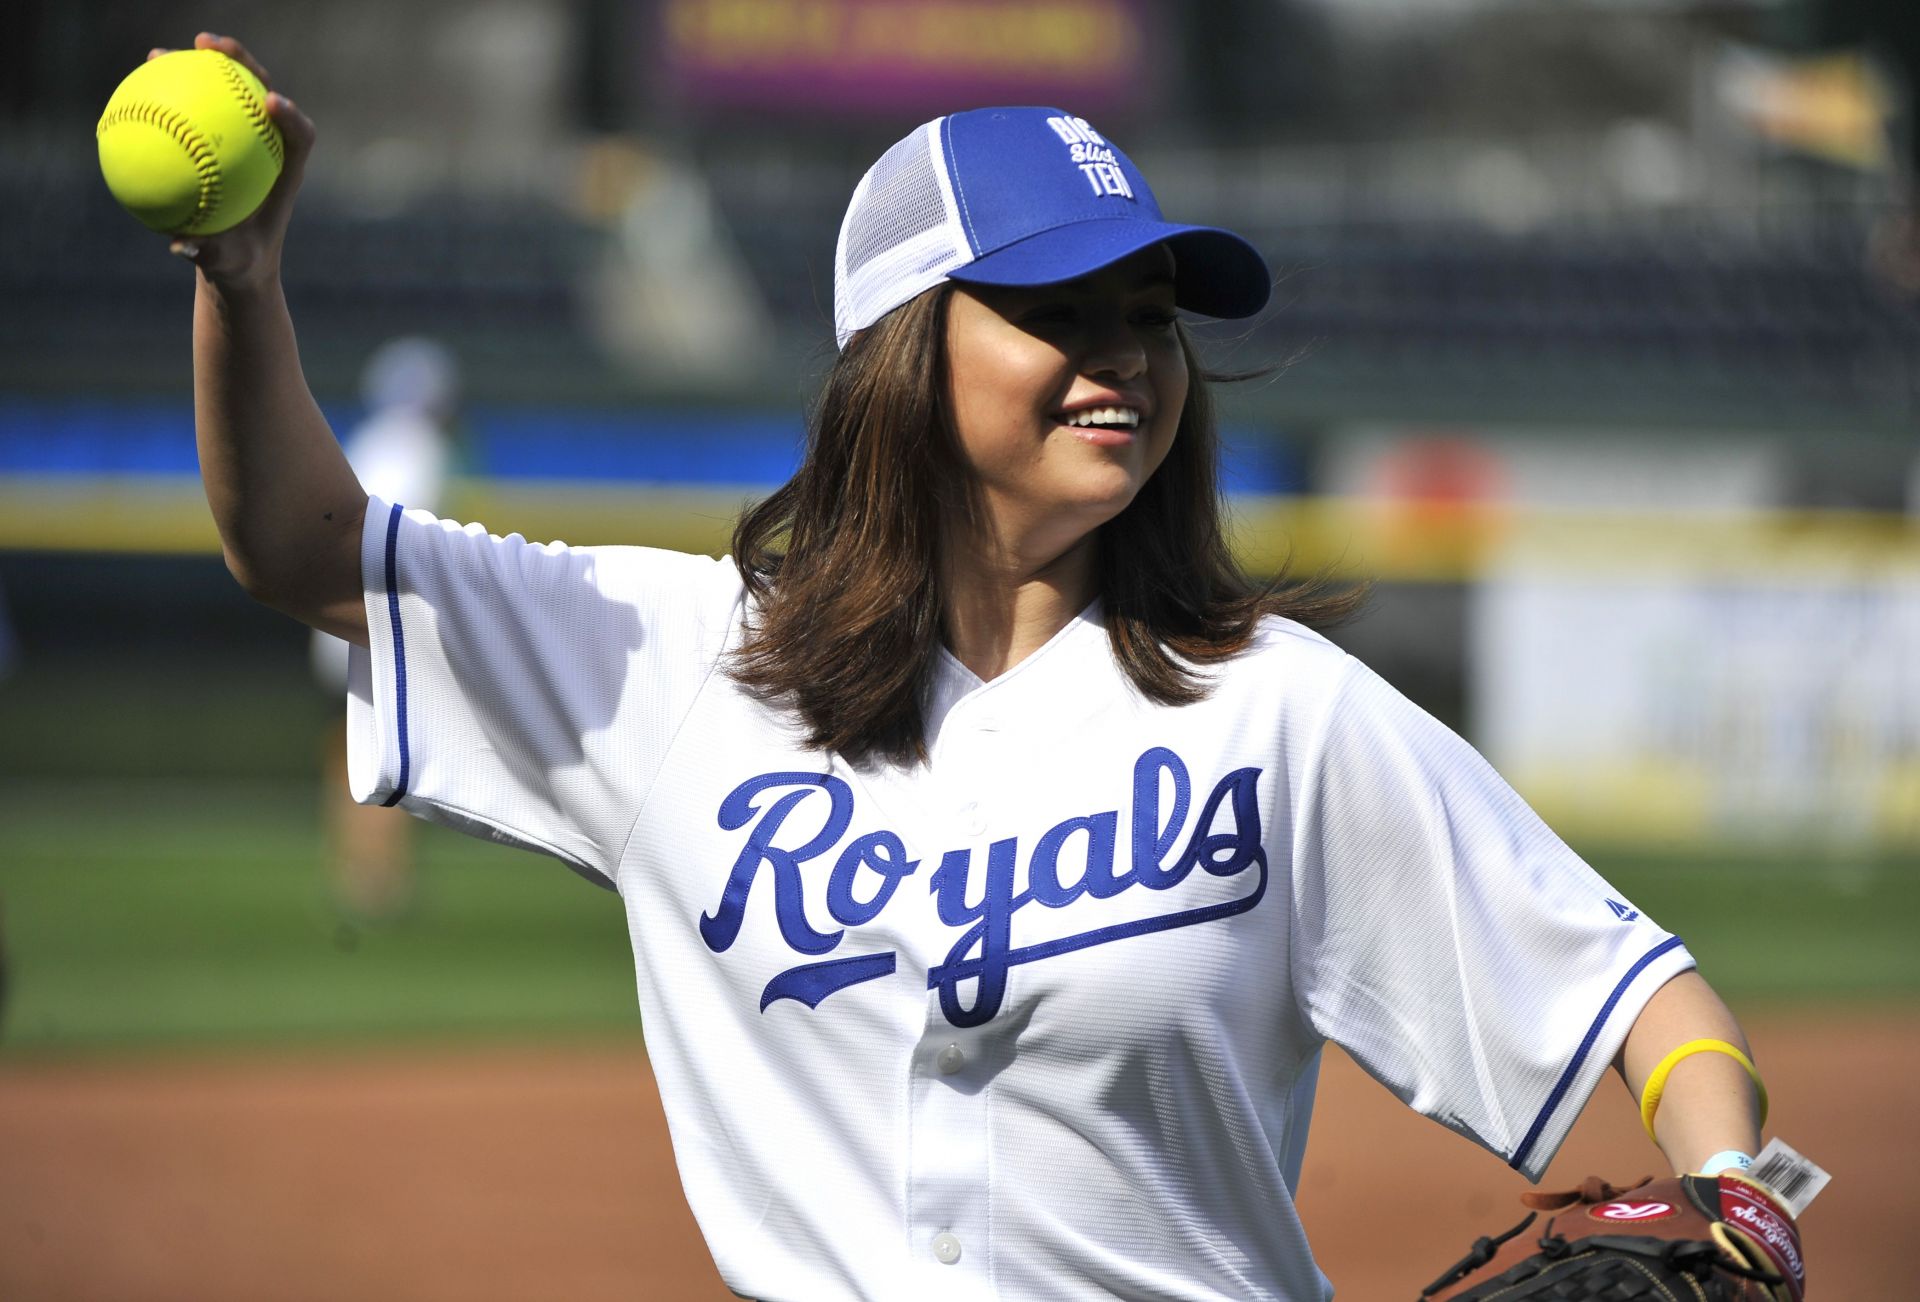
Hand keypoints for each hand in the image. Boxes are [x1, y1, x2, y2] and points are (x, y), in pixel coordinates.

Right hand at [152, 33, 314, 289]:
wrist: (238, 259)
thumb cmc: (239, 262)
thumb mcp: (227, 262)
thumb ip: (212, 253)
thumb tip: (181, 245)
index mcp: (286, 174)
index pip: (300, 137)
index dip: (290, 116)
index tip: (269, 101)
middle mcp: (270, 148)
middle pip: (263, 92)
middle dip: (242, 63)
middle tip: (208, 45)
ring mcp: (247, 140)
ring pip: (228, 91)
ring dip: (198, 66)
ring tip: (159, 53)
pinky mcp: (221, 140)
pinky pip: (198, 109)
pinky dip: (171, 94)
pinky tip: (135, 84)